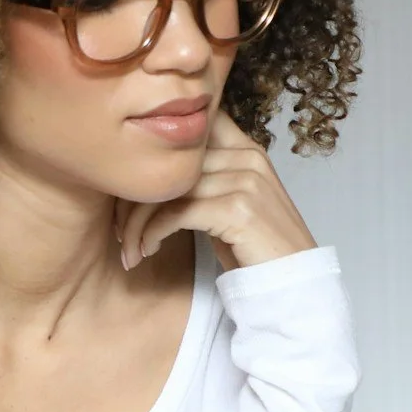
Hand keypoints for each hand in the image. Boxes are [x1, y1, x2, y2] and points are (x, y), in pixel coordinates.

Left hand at [116, 110, 317, 270]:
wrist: (292, 285)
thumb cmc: (255, 248)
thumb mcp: (232, 203)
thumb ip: (206, 178)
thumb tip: (154, 171)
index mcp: (247, 149)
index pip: (192, 126)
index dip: (153, 152)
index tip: (129, 189)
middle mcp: (248, 157)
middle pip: (171, 160)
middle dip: (134, 196)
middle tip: (119, 226)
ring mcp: (246, 181)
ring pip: (169, 188)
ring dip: (138, 221)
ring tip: (130, 246)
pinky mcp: (237, 209)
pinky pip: (176, 212)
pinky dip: (152, 232)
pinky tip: (147, 249)